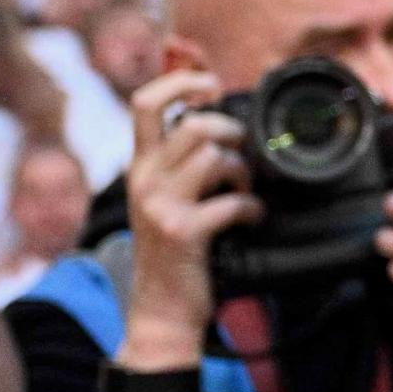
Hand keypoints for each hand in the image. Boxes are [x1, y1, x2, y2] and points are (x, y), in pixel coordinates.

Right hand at [115, 67, 256, 367]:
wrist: (161, 311)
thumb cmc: (174, 250)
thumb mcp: (166, 198)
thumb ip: (181, 160)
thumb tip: (211, 116)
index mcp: (140, 166)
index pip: (145, 103)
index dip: (180, 81)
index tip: (210, 83)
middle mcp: (144, 180)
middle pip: (194, 125)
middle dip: (232, 131)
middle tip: (243, 153)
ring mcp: (161, 206)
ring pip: (215, 157)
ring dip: (243, 172)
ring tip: (244, 191)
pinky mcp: (183, 232)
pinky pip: (231, 202)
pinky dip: (252, 209)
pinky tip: (251, 219)